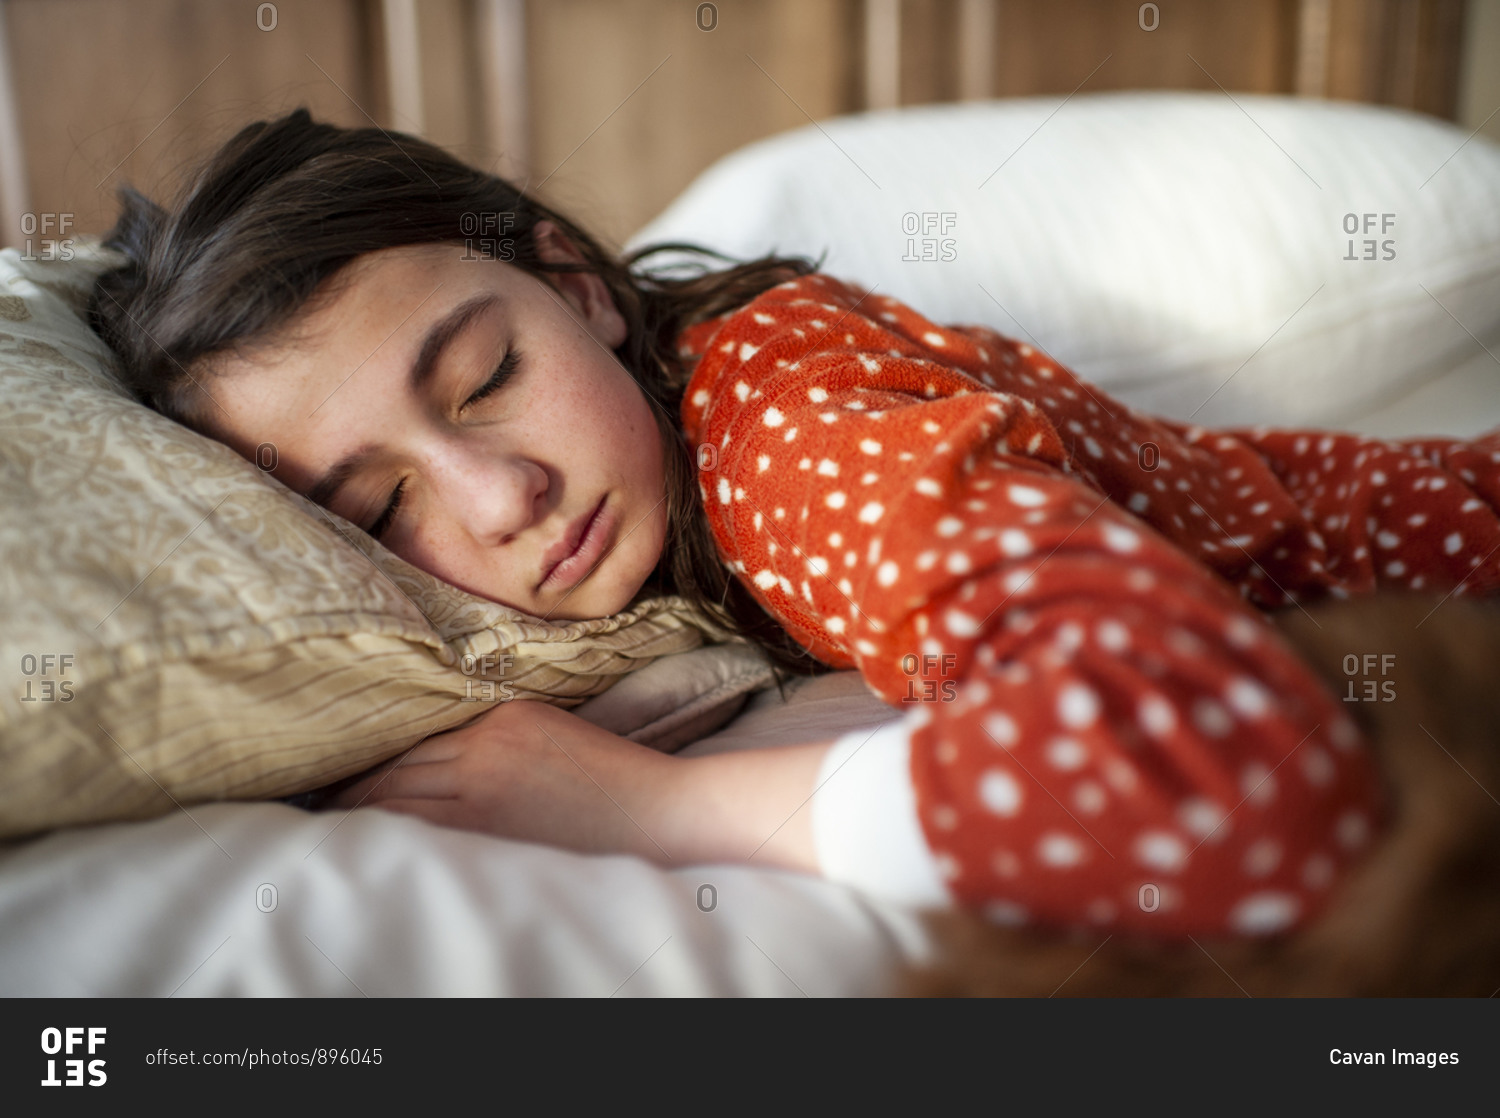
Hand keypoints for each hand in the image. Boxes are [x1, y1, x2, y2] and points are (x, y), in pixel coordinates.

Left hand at [326, 696, 832, 872]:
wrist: (663, 812)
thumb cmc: (612, 782)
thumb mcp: (549, 737)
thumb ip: (491, 741)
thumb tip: (429, 764)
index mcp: (499, 718)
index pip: (411, 738)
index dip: (366, 758)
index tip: (335, 768)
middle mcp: (482, 747)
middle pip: (392, 768)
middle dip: (349, 787)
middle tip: (310, 800)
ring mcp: (483, 788)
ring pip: (394, 800)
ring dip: (357, 814)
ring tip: (324, 826)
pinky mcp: (491, 827)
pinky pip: (420, 831)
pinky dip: (388, 835)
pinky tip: (366, 846)